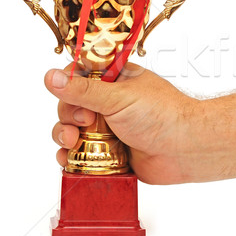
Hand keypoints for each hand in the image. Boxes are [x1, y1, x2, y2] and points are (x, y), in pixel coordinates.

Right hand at [44, 63, 199, 183]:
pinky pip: (80, 154)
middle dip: (67, 115)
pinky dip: (70, 157)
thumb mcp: (118, 97)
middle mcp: (110, 103)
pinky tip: (68, 160)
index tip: (69, 94)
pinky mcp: (108, 153)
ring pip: (71, 130)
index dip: (68, 85)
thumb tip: (50, 77)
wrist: (185, 150)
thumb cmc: (161, 115)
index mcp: (115, 80)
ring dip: (64, 136)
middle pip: (70, 105)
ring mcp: (108, 129)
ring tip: (72, 143)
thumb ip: (82, 90)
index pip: (79, 75)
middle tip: (81, 123)